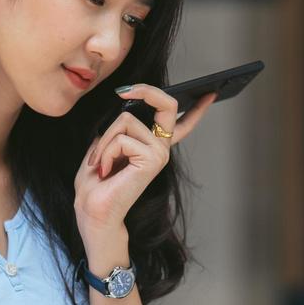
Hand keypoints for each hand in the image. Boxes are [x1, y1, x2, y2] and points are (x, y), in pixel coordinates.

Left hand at [74, 86, 215, 232]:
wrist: (93, 213)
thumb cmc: (95, 185)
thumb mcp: (102, 148)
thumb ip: (115, 131)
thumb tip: (122, 110)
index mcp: (152, 147)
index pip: (181, 125)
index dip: (196, 108)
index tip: (210, 93)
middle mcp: (160, 149)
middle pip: (166, 105)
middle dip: (145, 90)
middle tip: (122, 91)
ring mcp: (160, 154)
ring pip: (126, 120)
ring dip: (104, 140)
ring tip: (101, 162)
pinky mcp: (153, 160)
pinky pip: (122, 139)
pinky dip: (105, 151)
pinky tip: (106, 170)